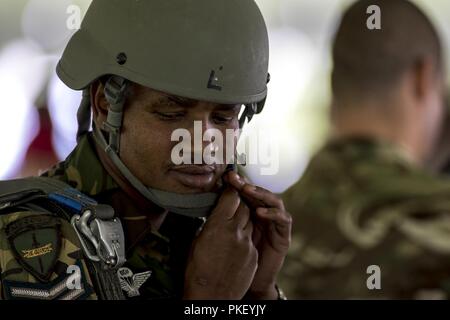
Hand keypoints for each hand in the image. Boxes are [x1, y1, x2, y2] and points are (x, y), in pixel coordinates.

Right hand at [183, 187, 257, 298]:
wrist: (211, 296)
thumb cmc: (197, 269)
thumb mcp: (198, 240)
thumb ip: (211, 222)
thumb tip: (217, 212)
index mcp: (218, 225)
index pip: (231, 197)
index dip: (231, 190)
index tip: (229, 186)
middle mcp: (235, 231)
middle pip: (244, 206)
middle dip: (239, 202)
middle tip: (233, 201)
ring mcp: (247, 244)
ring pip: (251, 222)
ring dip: (244, 219)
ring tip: (233, 224)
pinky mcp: (254, 255)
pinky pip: (251, 239)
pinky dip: (245, 237)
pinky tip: (236, 244)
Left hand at [224, 171, 291, 298]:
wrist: (250, 281)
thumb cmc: (235, 257)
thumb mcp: (227, 233)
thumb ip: (224, 217)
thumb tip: (210, 200)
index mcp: (250, 212)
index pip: (246, 193)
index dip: (237, 184)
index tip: (225, 176)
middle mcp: (264, 214)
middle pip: (259, 193)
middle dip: (247, 184)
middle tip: (234, 178)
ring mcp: (275, 223)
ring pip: (274, 201)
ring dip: (260, 193)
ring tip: (247, 190)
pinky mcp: (284, 235)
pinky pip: (283, 219)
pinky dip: (273, 213)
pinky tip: (260, 212)